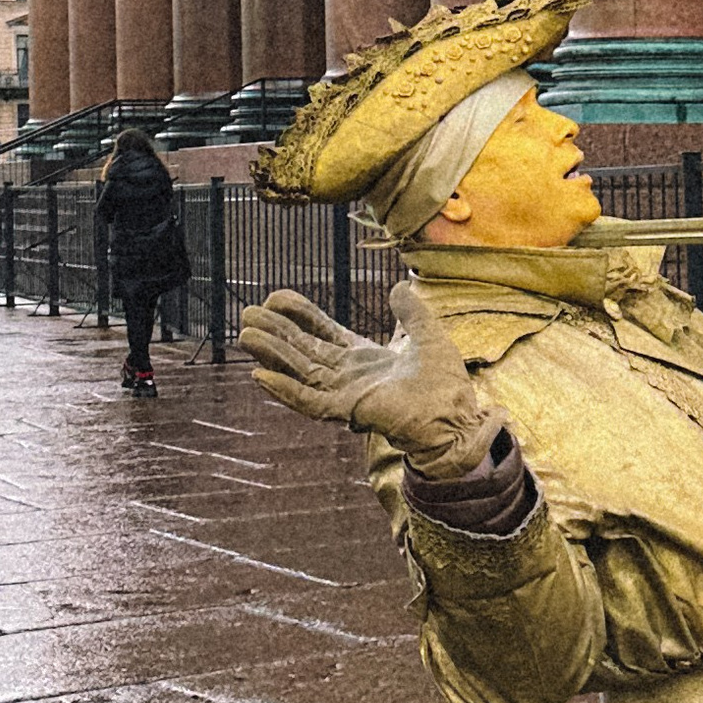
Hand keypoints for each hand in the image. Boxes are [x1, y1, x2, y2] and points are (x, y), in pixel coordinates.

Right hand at [237, 277, 498, 477]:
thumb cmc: (445, 385)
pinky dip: (284, 390)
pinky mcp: (347, 411)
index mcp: (363, 358)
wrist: (456, 417)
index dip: (299, 314)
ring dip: (272, 354)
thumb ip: (411, 311)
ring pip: (299, 371)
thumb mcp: (428, 336)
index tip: (276, 296)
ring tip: (246, 335)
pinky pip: (308, 401)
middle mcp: (347, 376)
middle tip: (247, 313)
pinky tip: (259, 375)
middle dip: (275, 332)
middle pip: (302, 350)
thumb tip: (400, 285)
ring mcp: (345, 395)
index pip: (321, 332)